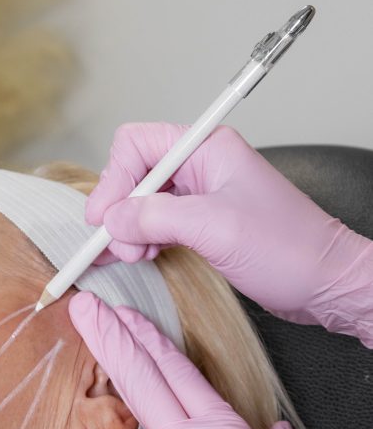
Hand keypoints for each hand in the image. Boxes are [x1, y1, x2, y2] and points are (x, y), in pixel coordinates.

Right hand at [85, 122, 371, 336]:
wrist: (323, 282)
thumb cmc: (287, 249)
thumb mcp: (214, 229)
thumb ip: (156, 218)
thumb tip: (112, 219)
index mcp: (208, 149)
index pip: (137, 145)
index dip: (114, 180)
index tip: (104, 218)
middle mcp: (202, 165)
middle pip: (135, 173)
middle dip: (120, 210)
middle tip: (120, 245)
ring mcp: (201, 195)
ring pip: (142, 201)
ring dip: (129, 229)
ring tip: (135, 255)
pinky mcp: (202, 222)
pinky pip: (157, 222)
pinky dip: (142, 238)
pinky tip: (143, 254)